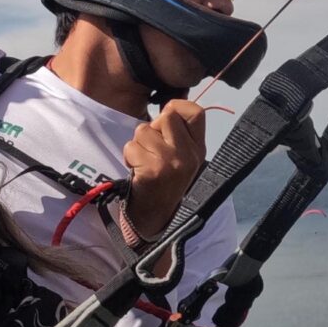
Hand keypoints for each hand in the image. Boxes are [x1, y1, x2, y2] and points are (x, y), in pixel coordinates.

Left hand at [121, 98, 207, 238]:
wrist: (155, 220)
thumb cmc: (163, 185)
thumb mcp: (181, 159)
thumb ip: (177, 135)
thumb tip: (169, 107)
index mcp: (198, 149)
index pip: (196, 111)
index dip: (177, 107)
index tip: (166, 120)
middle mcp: (189, 154)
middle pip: (167, 116)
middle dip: (152, 127)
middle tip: (152, 148)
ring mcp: (172, 162)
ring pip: (144, 130)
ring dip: (137, 144)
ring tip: (143, 162)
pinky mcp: (153, 170)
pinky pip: (131, 147)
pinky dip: (129, 157)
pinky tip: (137, 171)